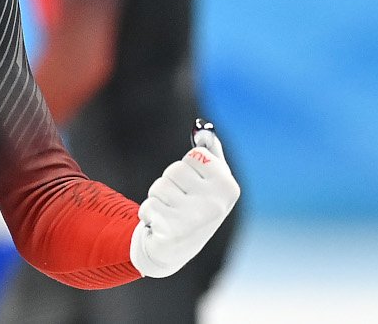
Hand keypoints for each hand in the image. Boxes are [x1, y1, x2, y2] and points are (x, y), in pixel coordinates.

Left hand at [130, 120, 239, 277]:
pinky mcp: (173, 232)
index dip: (187, 168)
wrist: (174, 249)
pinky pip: (148, 206)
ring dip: (157, 199)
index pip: (195, 154)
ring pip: (159, 187)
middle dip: (169, 183)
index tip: (194, 185)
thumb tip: (204, 129)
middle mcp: (216, 205)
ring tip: (169, 213)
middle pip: (175, 170)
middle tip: (179, 202)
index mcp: (229, 188)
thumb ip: (209, 153)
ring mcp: (195, 220)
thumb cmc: (192, 208)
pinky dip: (148, 214)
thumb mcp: (206, 181)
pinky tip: (159, 226)